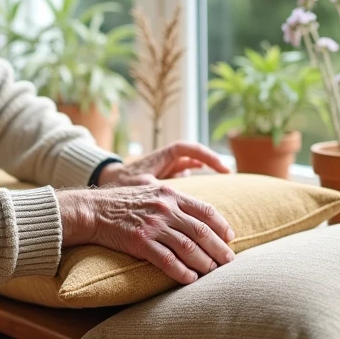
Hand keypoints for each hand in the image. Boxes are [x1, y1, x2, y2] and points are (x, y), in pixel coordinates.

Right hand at [58, 184, 234, 283]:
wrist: (92, 210)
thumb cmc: (122, 202)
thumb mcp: (151, 191)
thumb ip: (173, 200)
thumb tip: (196, 215)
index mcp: (170, 194)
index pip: (205, 210)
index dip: (221, 225)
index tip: (230, 237)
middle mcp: (165, 208)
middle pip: (202, 231)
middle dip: (219, 249)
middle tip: (229, 261)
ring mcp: (153, 225)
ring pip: (188, 247)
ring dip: (204, 263)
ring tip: (213, 272)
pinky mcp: (140, 242)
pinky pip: (167, 260)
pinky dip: (182, 272)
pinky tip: (190, 279)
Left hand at [97, 141, 230, 186]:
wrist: (111, 184)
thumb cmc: (123, 182)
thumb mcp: (138, 184)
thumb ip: (152, 185)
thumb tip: (161, 189)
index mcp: (164, 155)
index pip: (191, 148)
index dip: (208, 156)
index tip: (221, 167)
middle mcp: (168, 158)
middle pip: (196, 154)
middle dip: (212, 161)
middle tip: (228, 173)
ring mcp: (168, 166)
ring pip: (192, 164)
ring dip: (206, 169)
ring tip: (222, 181)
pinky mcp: (167, 176)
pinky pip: (186, 174)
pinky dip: (195, 179)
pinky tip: (203, 189)